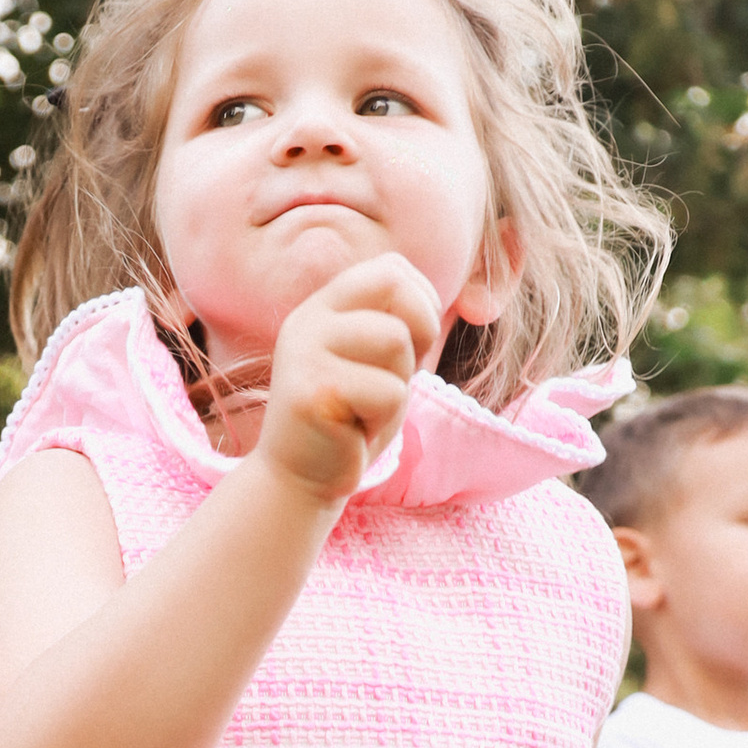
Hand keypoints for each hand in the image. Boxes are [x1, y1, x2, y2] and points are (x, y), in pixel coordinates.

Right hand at [251, 257, 443, 507]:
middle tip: (397, 375)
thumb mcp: (375, 361)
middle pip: (396, 290)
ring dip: (399, 385)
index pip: (390, 268)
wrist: (299, 479)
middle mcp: (307, 320)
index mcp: (323, 306)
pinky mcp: (311, 393)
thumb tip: (448, 299)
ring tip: (367, 408)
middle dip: (420, 331)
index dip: (422, 301)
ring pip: (396, 341)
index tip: (412, 345)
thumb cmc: (349, 420)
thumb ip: (396, 322)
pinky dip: (385, 420)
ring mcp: (304, 353)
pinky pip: (388, 392)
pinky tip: (355, 432)